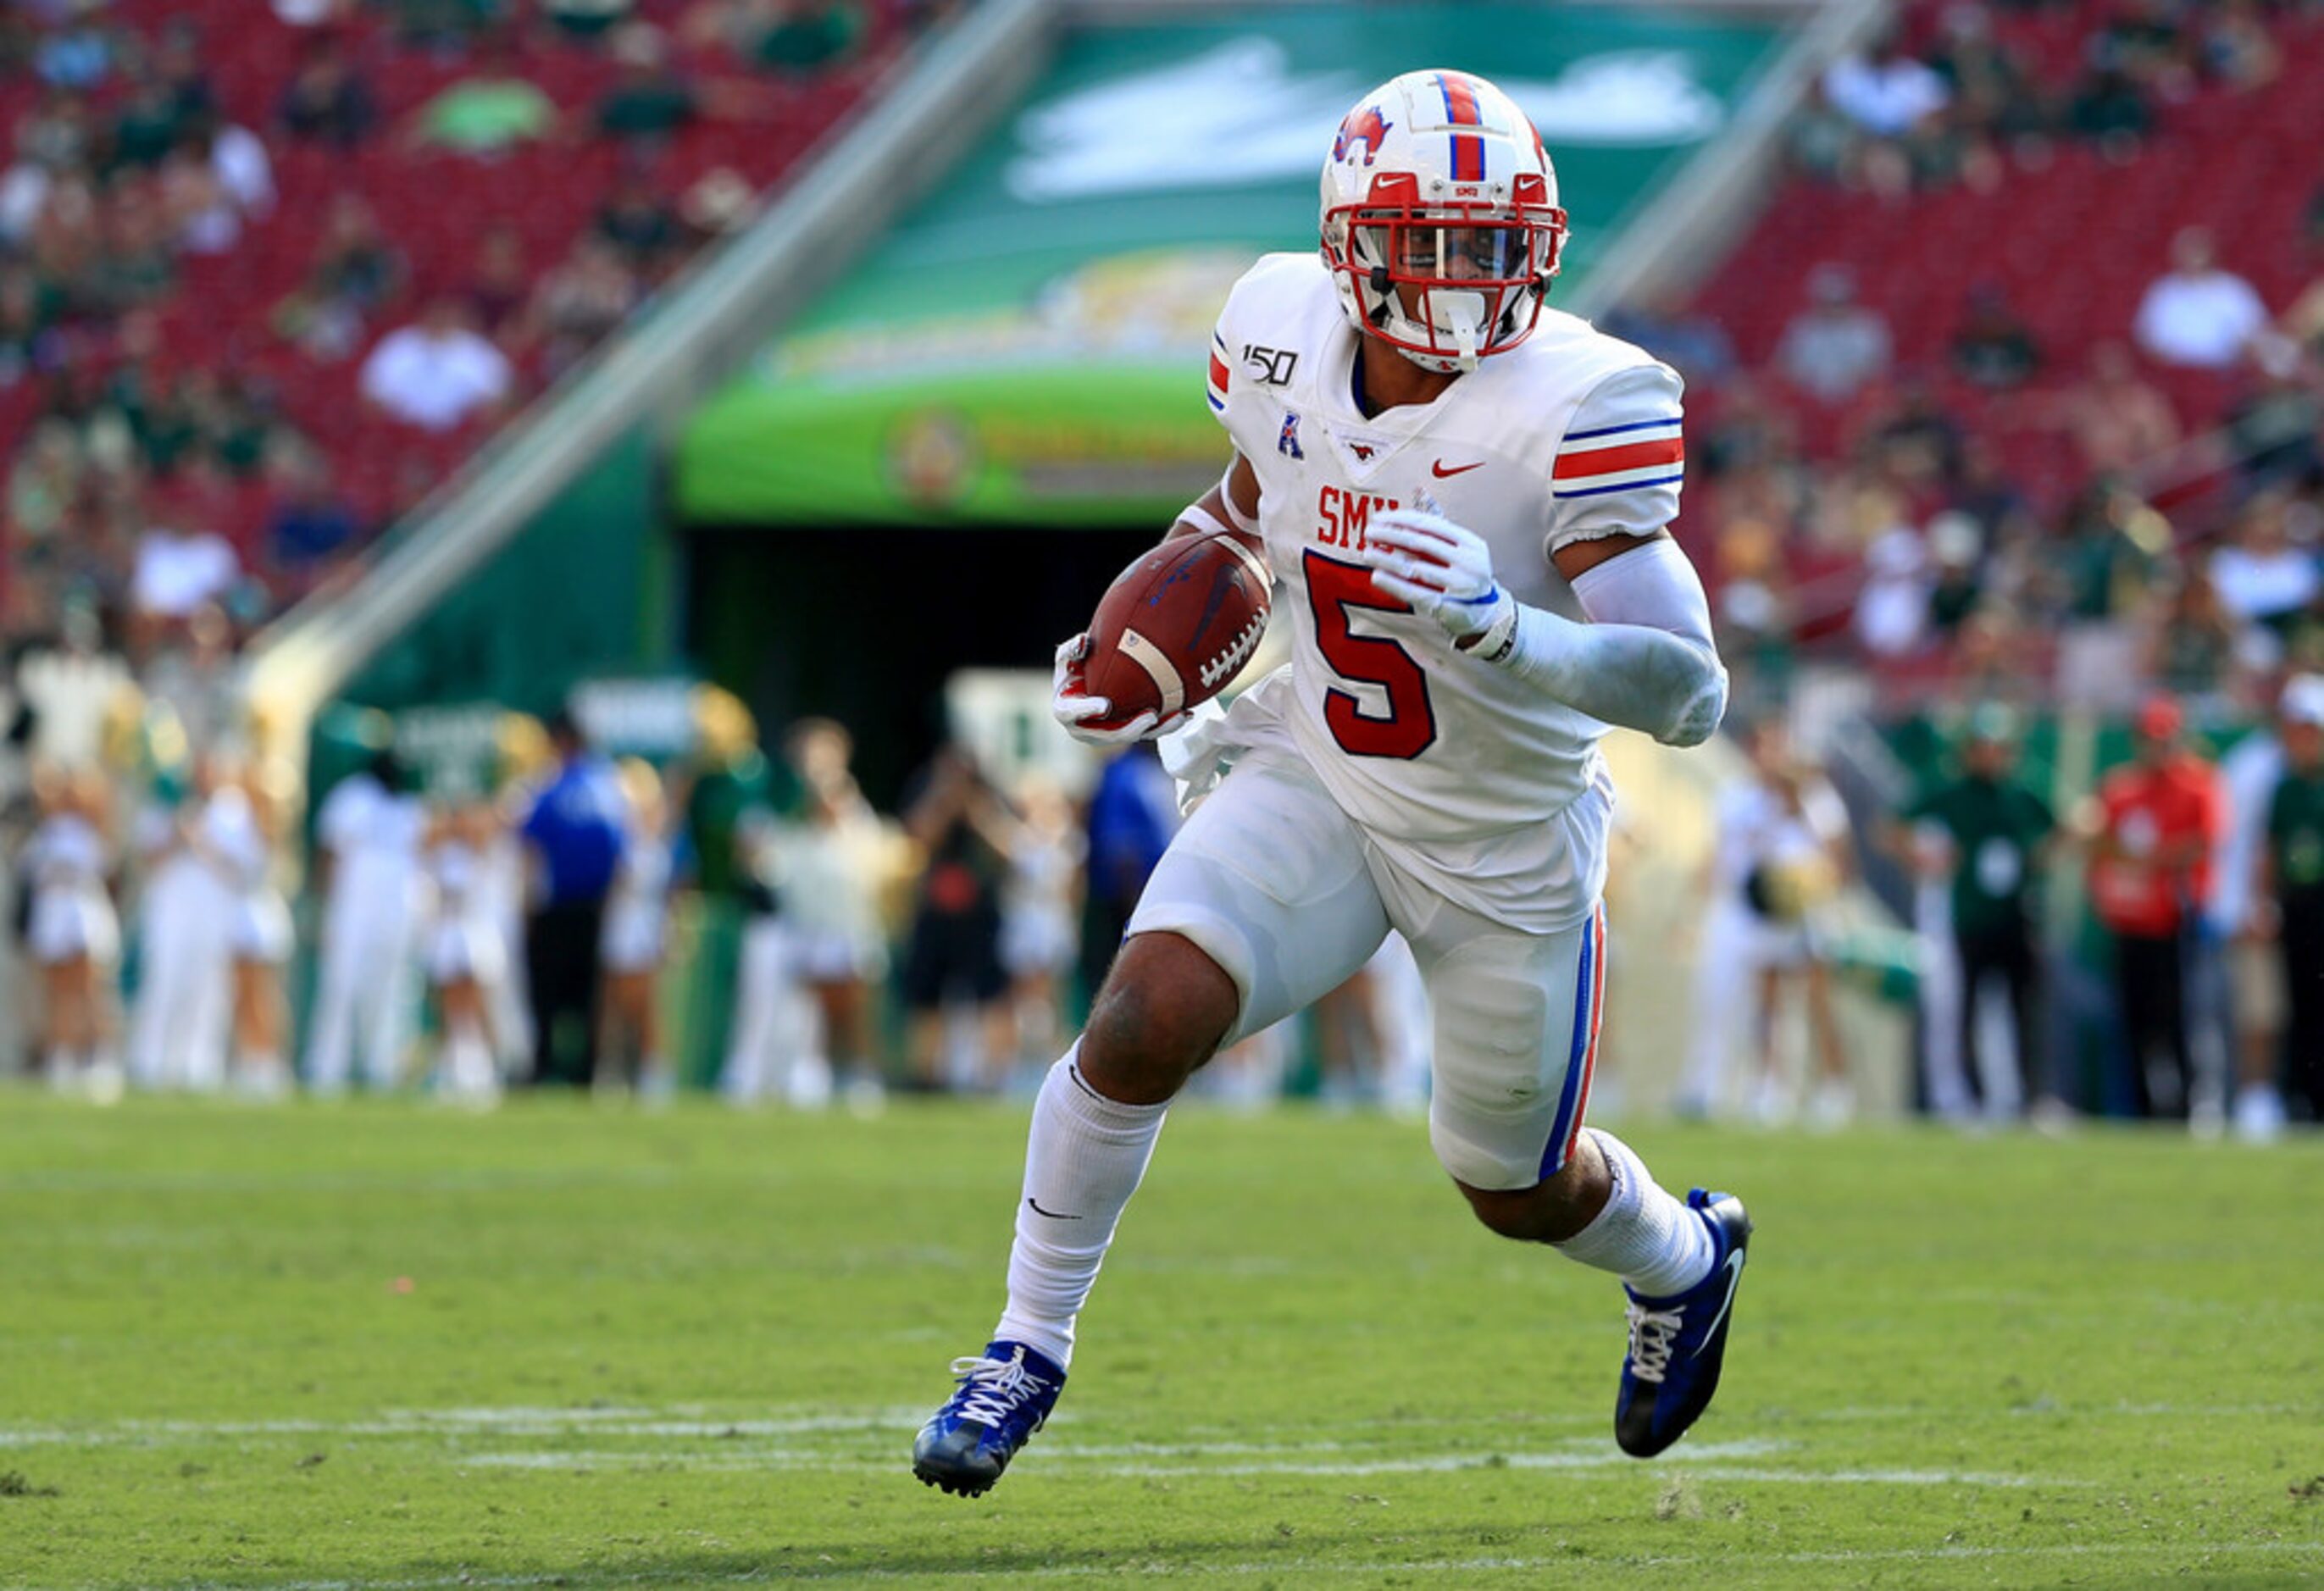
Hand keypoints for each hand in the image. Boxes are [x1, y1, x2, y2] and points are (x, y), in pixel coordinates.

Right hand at [1050, 633, 1186, 745]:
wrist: (1089, 681)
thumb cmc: (1075, 669)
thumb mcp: (1068, 657)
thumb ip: (1072, 649)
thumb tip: (1084, 641)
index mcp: (1066, 710)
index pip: (1071, 713)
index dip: (1087, 710)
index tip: (1105, 705)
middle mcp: (1087, 728)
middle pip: (1109, 734)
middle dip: (1131, 728)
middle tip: (1150, 715)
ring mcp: (1109, 733)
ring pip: (1135, 736)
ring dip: (1158, 729)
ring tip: (1178, 716)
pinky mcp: (1128, 732)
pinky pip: (1149, 732)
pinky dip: (1167, 724)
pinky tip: (1186, 713)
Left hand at [1353, 510, 1515, 652]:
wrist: (1487, 613)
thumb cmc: (1465, 572)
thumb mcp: (1460, 546)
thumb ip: (1437, 522)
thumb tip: (1419, 490)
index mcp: (1470, 542)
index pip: (1430, 524)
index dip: (1401, 519)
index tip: (1378, 518)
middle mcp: (1468, 561)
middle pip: (1420, 543)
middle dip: (1390, 536)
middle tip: (1368, 533)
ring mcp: (1460, 584)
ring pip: (1415, 567)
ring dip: (1387, 559)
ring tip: (1367, 553)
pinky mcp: (1448, 606)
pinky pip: (1415, 592)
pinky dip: (1394, 583)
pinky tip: (1377, 576)